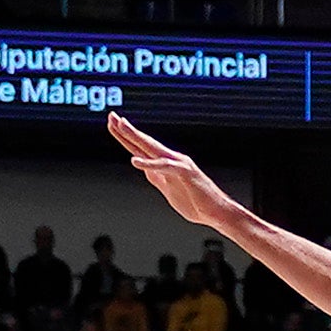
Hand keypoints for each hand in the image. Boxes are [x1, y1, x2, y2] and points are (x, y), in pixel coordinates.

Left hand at [107, 113, 244, 235]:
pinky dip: (150, 164)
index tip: (113, 125)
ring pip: (153, 148)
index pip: (142, 148)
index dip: (126, 137)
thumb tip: (146, 171)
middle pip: (144, 142)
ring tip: (121, 126)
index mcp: (167, 164)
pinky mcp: (185, 173)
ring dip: (136, 136)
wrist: (218, 212)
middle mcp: (172, 159)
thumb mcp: (170, 190)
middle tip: (112, 117)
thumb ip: (158, 178)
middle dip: (126, 130)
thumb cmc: (197, 204)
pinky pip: (164, 167)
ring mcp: (179, 165)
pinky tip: (136, 161)